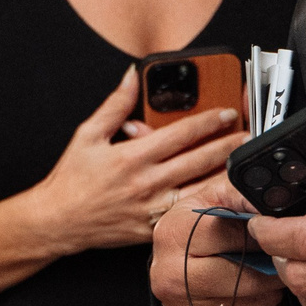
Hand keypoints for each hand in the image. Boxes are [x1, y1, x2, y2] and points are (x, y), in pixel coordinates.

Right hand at [26, 66, 249, 253]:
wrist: (57, 221)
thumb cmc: (71, 179)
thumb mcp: (87, 134)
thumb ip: (114, 105)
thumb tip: (132, 76)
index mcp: (131, 156)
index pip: (180, 134)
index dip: (208, 121)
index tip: (227, 112)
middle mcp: (145, 183)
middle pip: (198, 161)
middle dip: (227, 145)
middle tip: (248, 135)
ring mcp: (151, 209)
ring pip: (198, 189)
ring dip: (224, 175)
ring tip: (244, 163)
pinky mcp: (152, 229)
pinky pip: (185, 214)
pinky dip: (206, 203)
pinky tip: (223, 195)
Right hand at [150, 171, 288, 305]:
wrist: (180, 277)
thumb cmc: (205, 236)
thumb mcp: (216, 201)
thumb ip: (243, 190)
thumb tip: (280, 187)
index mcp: (172, 233)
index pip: (236, 233)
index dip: (263, 234)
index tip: (273, 233)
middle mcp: (170, 276)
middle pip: (248, 277)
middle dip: (271, 268)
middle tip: (275, 261)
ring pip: (260, 305)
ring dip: (273, 293)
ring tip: (262, 281)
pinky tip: (258, 304)